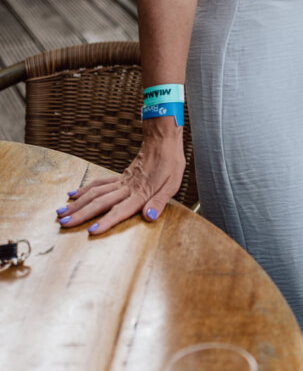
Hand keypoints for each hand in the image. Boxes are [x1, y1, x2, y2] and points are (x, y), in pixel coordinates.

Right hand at [56, 122, 185, 235]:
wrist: (163, 139)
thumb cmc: (171, 162)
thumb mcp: (173, 184)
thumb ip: (160, 202)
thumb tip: (149, 217)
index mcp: (141, 193)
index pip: (121, 210)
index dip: (107, 221)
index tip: (91, 230)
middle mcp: (127, 188)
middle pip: (100, 202)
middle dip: (81, 214)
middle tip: (63, 224)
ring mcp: (121, 181)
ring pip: (95, 193)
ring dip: (77, 203)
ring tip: (61, 213)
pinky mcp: (119, 176)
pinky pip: (99, 183)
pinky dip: (84, 190)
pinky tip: (73, 195)